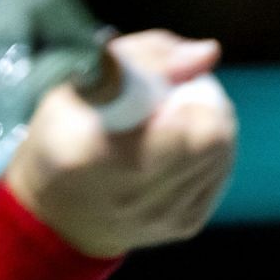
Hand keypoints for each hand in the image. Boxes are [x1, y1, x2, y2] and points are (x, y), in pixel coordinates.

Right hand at [6, 31, 236, 256]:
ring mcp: (164, 218)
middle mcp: (133, 196)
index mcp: (94, 157)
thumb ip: (146, 57)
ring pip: (222, 152)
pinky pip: (220, 173)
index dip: (183, 96)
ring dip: (206, 126)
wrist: (56, 215)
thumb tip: (207, 54)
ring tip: (171, 122)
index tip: (161, 88)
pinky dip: (206, 152)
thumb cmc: (62, 136)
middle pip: (212, 137)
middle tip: (173, 99)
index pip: (182, 125)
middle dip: (203, 104)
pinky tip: (176, 148)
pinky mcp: (186, 225)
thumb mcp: (81, 82)